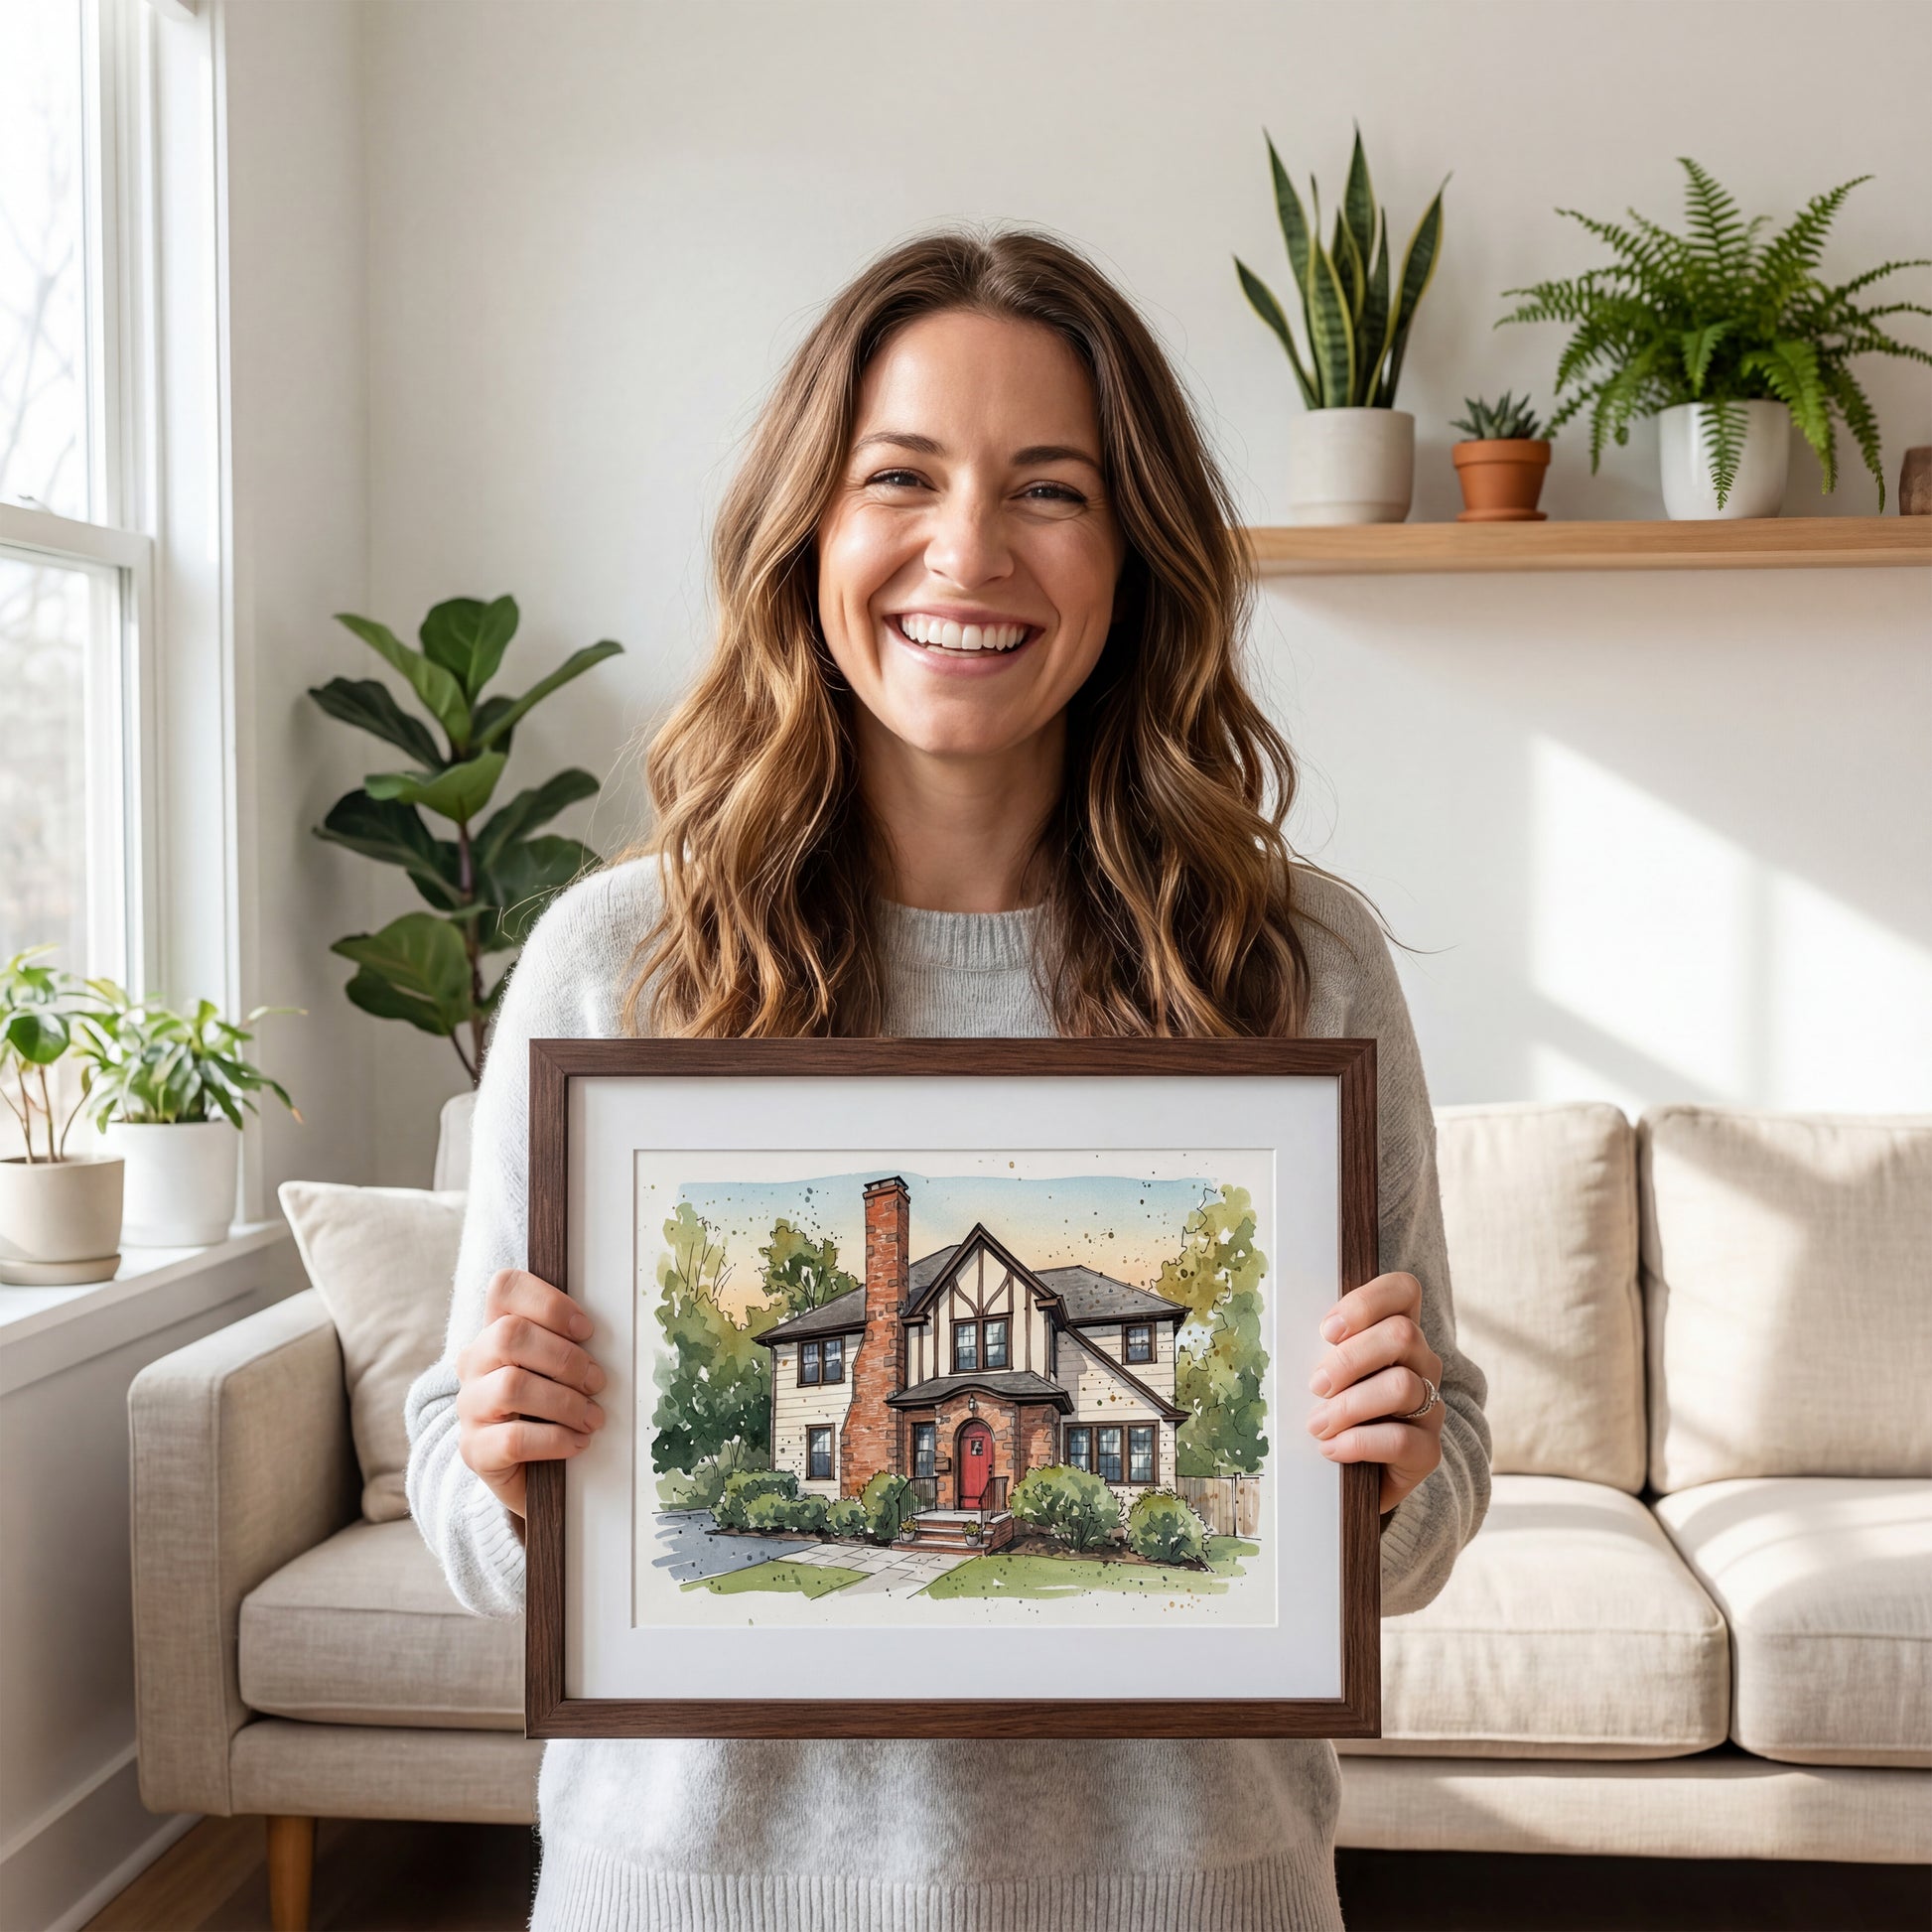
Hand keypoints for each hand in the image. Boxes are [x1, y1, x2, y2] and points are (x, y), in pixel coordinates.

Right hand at [456, 1267, 606, 1519]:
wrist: (533, 1476)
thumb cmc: (554, 1410)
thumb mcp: (562, 1370)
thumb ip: (573, 1344)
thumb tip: (616, 1334)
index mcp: (496, 1330)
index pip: (504, 1288)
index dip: (549, 1302)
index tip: (587, 1330)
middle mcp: (474, 1362)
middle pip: (509, 1335)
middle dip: (565, 1358)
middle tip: (597, 1382)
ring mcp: (470, 1406)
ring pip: (512, 1386)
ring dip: (565, 1402)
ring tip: (593, 1417)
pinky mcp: (474, 1450)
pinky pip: (513, 1438)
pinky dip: (555, 1439)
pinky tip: (576, 1443)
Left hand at [1305, 1270, 1443, 1515]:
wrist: (1352, 1476)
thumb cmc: (1331, 1410)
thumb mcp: (1325, 1373)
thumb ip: (1317, 1350)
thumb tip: (1277, 1338)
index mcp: (1398, 1333)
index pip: (1404, 1290)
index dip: (1367, 1302)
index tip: (1327, 1330)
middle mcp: (1423, 1363)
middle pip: (1402, 1334)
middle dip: (1349, 1359)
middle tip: (1315, 1385)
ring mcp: (1430, 1405)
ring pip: (1402, 1386)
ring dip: (1349, 1405)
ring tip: (1316, 1424)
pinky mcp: (1428, 1450)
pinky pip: (1401, 1440)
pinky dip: (1358, 1443)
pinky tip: (1330, 1449)